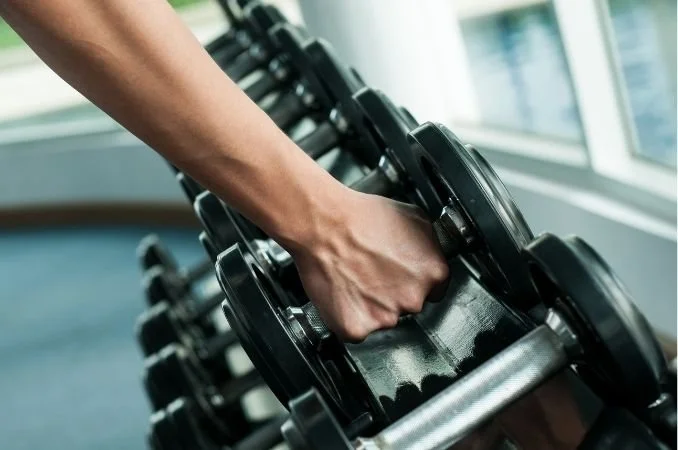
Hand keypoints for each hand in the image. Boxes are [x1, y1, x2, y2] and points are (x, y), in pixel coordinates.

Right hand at [288, 191, 448, 341]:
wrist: (323, 224)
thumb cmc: (361, 217)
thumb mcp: (414, 217)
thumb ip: (429, 246)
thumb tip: (428, 255)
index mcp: (433, 273)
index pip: (435, 289)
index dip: (414, 280)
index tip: (401, 274)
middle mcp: (413, 299)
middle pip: (410, 305)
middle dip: (394, 292)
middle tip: (373, 271)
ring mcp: (385, 317)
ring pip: (383, 319)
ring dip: (372, 305)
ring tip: (355, 277)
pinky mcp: (357, 328)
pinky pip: (356, 329)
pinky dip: (349, 316)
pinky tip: (344, 292)